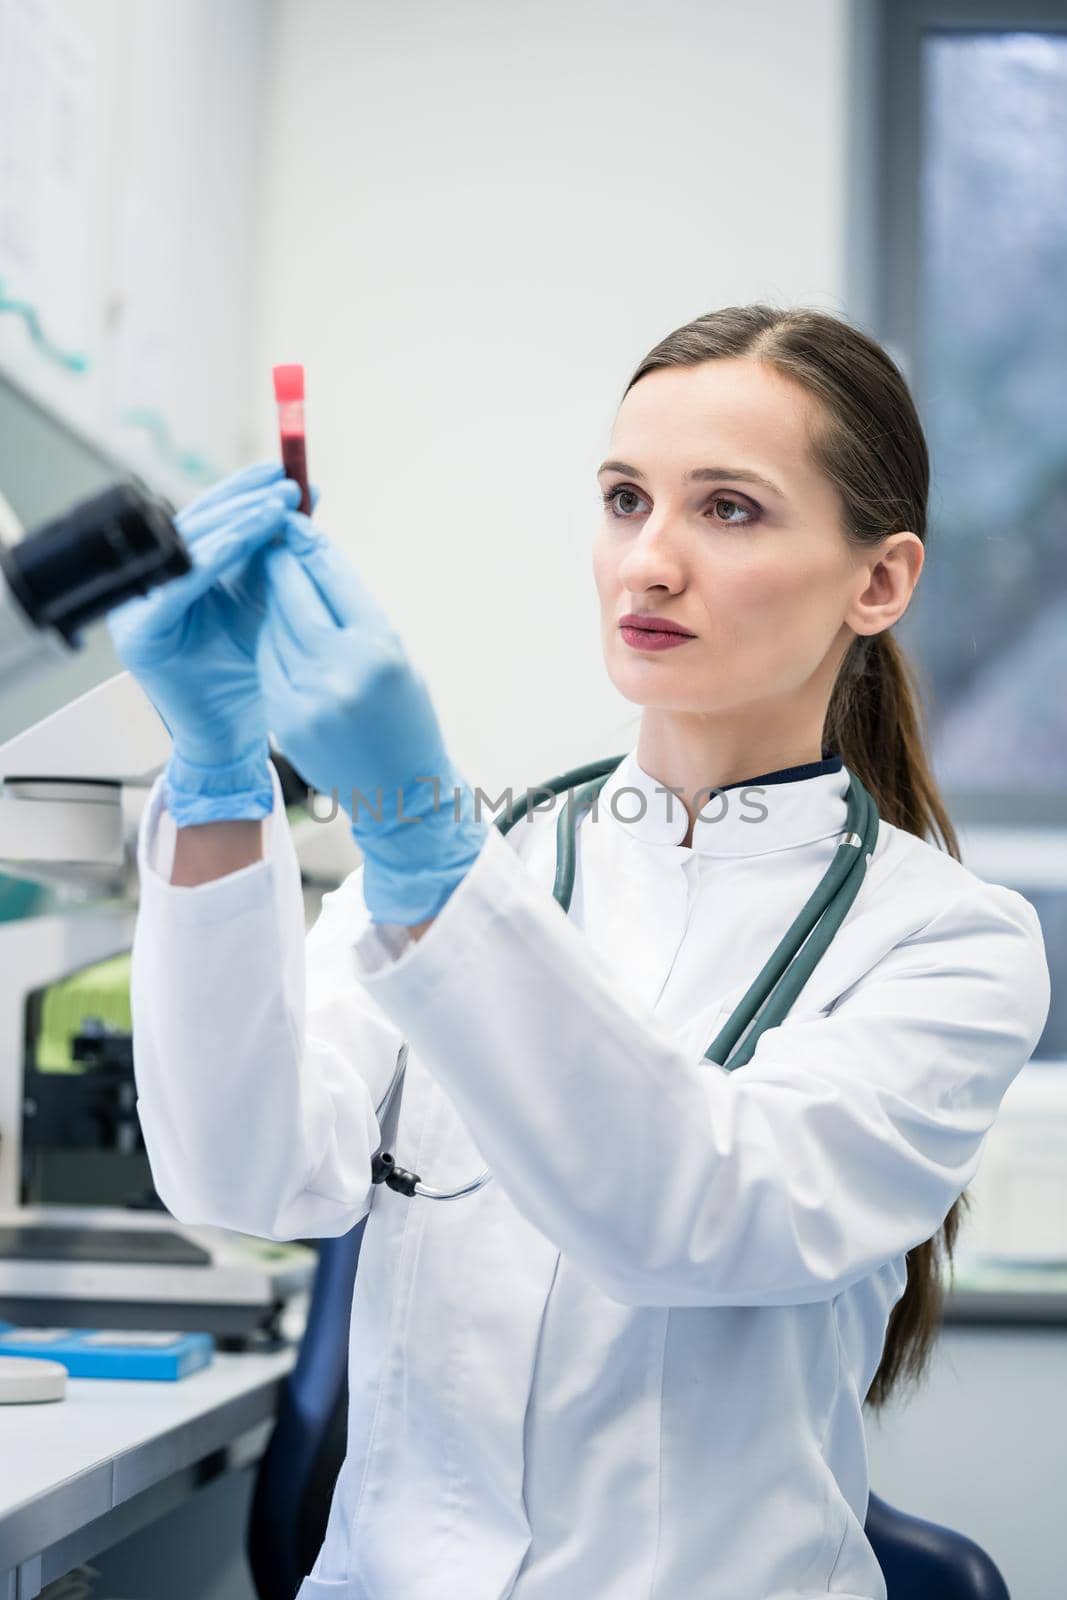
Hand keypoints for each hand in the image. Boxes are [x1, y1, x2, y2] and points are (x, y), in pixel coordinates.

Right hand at [107, 460, 304, 825]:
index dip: (246, 493)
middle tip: (286, 486)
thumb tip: (309, 498)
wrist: (236, 736)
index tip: (287, 475)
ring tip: (275, 507)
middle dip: (244, 501)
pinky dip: (214, 558)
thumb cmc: (255, 672)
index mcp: (181, 572)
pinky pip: (177, 585)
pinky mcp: (139, 634)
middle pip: (195, 524)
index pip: (212, 519)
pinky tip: (247, 540)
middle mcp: (153, 583)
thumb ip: (279, 555)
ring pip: (186, 547)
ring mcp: (138, 608)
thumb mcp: (270, 602)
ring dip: (234, 521)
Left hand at [256, 513, 487, 923]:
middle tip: (270, 538)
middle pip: (292, 595)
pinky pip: (267, 664)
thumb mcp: (395, 655)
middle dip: (279, 563)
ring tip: (274, 586)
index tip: (293, 520)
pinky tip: (277, 635)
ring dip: (271, 603)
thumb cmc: (406, 717)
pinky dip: (270, 643)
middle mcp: (341, 670)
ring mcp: (307, 697)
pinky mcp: (284, 719)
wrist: (402, 791)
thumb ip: (354, 611)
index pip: (331, 575)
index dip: (307, 542)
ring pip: (272, 627)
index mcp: (378, 647)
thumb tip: (311, 559)